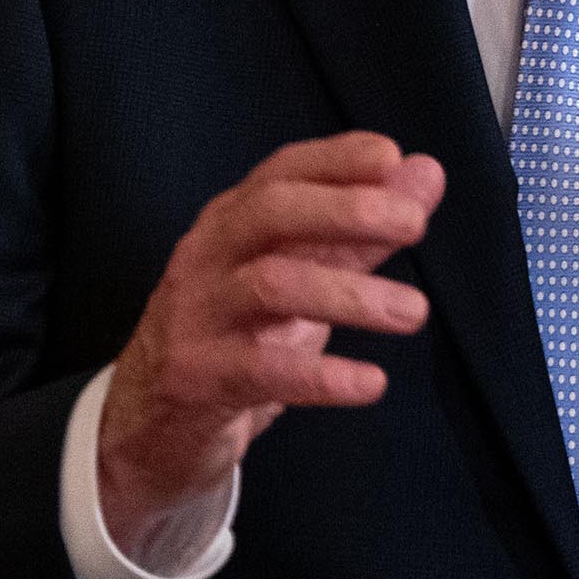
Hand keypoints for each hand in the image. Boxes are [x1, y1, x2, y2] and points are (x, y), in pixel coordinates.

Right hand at [97, 132, 443, 558]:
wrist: (152, 422)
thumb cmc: (237, 334)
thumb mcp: (297, 276)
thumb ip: (361, 229)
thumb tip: (425, 173)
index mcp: (232, 223)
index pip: (280, 172)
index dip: (334, 159)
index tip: (390, 156)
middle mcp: (208, 256)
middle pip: (269, 211)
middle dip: (343, 209)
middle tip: (414, 223)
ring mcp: (198, 316)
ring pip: (269, 285)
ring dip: (349, 294)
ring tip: (414, 311)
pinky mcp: (197, 377)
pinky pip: (261, 371)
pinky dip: (322, 376)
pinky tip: (371, 383)